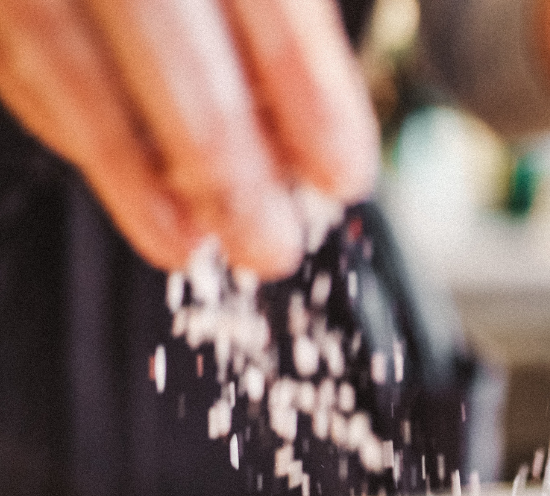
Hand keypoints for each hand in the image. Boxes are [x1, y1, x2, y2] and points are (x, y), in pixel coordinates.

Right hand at [0, 0, 379, 276]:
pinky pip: (11, 50)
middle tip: (270, 246)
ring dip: (128, 167)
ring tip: (184, 245)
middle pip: (162, 28)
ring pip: (59, 48)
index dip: (308, 91)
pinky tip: (114, 172)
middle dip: (222, 159)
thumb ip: (281, 2)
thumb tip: (316, 126)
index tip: (344, 176)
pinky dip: (63, 119)